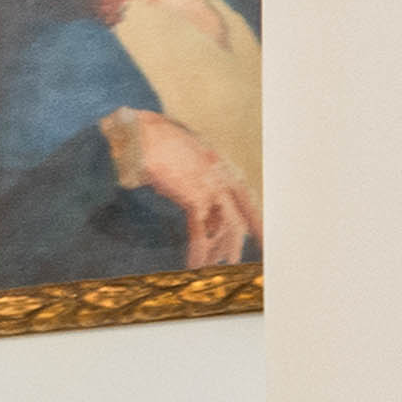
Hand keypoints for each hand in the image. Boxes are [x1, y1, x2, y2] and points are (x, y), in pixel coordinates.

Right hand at [102, 105, 262, 269]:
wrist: (139, 136)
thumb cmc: (152, 141)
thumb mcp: (182, 154)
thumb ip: (191, 171)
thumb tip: (188, 190)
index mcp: (221, 165)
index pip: (247, 196)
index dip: (255, 218)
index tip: (261, 235)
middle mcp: (223, 175)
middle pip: (245, 214)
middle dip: (249, 238)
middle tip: (249, 259)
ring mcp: (212, 186)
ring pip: (228, 226)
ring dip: (221, 249)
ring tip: (215, 266)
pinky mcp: (195, 197)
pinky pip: (202, 231)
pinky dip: (199, 249)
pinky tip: (194, 263)